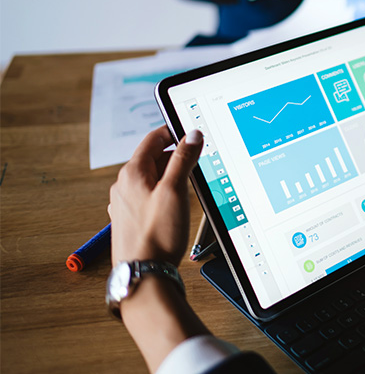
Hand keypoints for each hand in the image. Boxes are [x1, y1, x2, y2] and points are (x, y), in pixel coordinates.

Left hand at [108, 126, 202, 266]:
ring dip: (171, 177)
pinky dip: (164, 194)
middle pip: (153, 158)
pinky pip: (148, 196)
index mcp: (132, 173)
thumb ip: (183, 159)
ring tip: (188, 190)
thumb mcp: (175, 191)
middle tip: (197, 165)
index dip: (175, 133)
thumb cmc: (157, 235)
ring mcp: (125, 203)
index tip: (193, 136)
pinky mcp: (130, 219)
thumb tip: (192, 135)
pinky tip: (175, 207)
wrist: (144, 273)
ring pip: (152, 178)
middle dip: (176, 157)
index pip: (154, 138)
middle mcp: (124, 185)